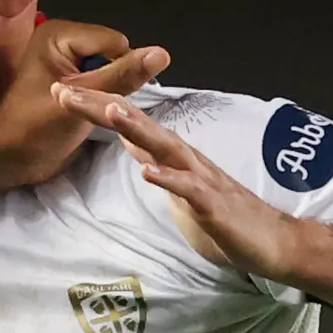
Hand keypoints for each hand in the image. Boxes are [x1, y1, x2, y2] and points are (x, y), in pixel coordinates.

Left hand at [0, 26, 164, 194]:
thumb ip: (123, 76)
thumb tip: (163, 53)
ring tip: (89, 115)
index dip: (119, 72)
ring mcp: (65, 61)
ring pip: (110, 71)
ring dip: (108, 94)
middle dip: (113, 83)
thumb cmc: (34, 130)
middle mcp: (64, 40)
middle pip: (115, 55)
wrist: (4, 160)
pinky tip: (87, 117)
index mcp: (61, 33)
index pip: (117, 43)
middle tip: (95, 110)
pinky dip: (101, 100)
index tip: (103, 101)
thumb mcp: (83, 101)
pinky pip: (100, 83)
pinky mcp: (69, 81)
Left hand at [54, 80, 303, 279]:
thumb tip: (135, 149)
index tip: (60, 94)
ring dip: (137, 128)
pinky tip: (147, 171)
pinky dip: (168, 179)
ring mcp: (200, 179)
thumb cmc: (225, 221)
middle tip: (65, 89)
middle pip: (139, 126)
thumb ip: (158, 167)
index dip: (95, 110)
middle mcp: (185, 160)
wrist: (272, 242)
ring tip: (110, 109)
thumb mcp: (180, 192)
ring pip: (164, 147)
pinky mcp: (213, 205)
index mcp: (174, 158)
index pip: (130, 127)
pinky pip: (188, 190)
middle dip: (102, 106)